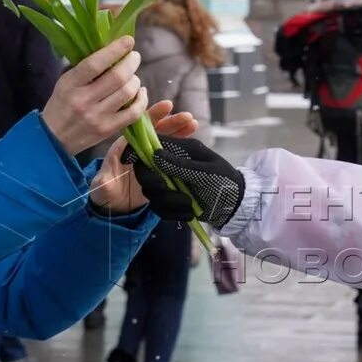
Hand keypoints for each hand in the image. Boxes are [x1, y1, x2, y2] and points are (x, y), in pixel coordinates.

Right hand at [43, 40, 145, 155]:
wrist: (54, 137)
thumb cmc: (62, 103)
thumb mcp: (66, 81)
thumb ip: (86, 67)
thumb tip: (112, 49)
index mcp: (71, 84)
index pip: (95, 64)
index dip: (115, 50)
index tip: (128, 40)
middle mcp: (84, 100)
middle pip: (117, 77)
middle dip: (131, 63)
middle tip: (134, 57)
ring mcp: (97, 117)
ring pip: (128, 93)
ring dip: (136, 80)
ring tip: (133, 76)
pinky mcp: (108, 129)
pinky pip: (134, 113)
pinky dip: (142, 99)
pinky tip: (140, 92)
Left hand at [87, 101, 197, 214]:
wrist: (115, 204)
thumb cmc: (106, 191)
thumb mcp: (103, 187)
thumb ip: (105, 183)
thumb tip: (105, 182)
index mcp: (126, 146)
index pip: (140, 126)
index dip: (154, 115)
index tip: (167, 106)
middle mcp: (140, 149)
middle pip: (158, 131)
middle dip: (173, 122)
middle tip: (188, 117)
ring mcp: (151, 158)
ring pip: (168, 141)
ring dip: (181, 132)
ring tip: (194, 125)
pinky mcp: (160, 168)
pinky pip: (173, 156)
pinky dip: (183, 149)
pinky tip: (195, 146)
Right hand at [130, 134, 245, 226]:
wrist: (237, 206)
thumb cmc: (227, 182)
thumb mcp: (206, 172)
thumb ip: (180, 164)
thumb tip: (154, 155)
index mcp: (180, 150)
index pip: (150, 146)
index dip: (135, 151)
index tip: (124, 160)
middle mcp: (171, 166)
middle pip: (144, 173)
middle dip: (154, 184)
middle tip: (167, 191)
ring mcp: (171, 184)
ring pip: (151, 193)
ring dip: (168, 202)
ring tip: (189, 206)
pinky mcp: (172, 202)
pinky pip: (159, 209)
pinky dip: (173, 214)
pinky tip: (189, 214)